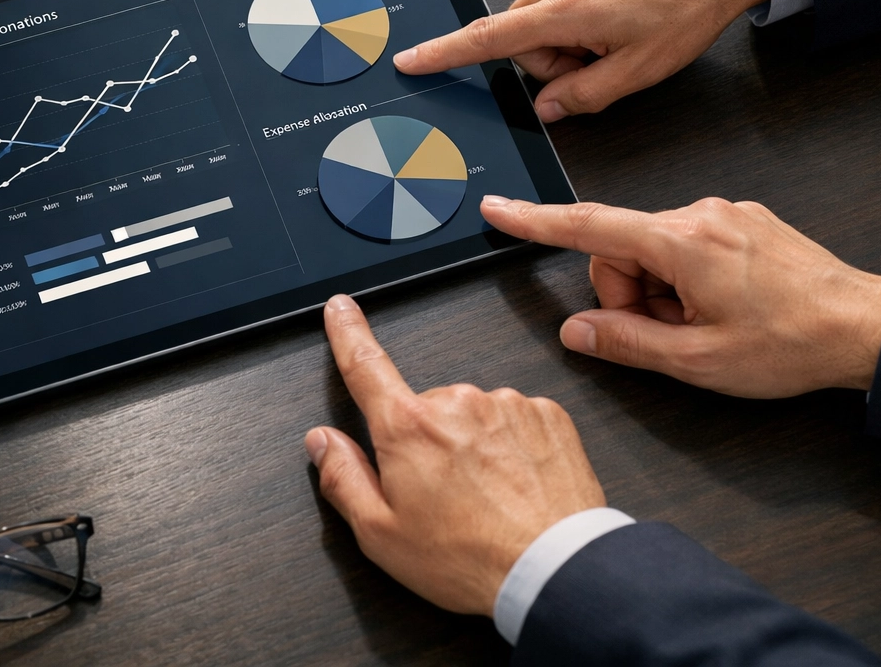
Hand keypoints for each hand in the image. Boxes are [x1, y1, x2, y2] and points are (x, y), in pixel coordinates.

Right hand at [305, 294, 605, 616]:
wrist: (557, 571)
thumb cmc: (471, 559)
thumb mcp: (381, 534)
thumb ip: (342, 478)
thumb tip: (322, 442)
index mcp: (408, 428)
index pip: (365, 365)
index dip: (347, 333)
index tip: (341, 309)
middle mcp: (456, 403)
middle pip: (424, 409)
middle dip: (426, 443)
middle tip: (443, 497)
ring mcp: (505, 404)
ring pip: (471, 417)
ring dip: (472, 447)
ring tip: (487, 502)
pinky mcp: (546, 415)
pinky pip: (514, 423)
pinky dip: (511, 450)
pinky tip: (515, 488)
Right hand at [391, 0, 770, 121]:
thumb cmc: (688, 7)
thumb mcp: (639, 71)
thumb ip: (582, 95)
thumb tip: (546, 106)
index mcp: (569, 9)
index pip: (490, 38)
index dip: (445, 52)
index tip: (412, 59)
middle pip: (520, 34)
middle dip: (551, 55)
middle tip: (598, 57)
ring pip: (537, 10)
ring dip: (564, 27)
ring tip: (613, 24)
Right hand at [480, 195, 880, 395]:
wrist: (867, 327)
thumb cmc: (794, 343)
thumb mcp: (696, 361)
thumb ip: (624, 342)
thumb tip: (578, 331)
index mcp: (680, 242)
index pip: (586, 226)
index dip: (535, 221)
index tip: (500, 210)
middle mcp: (700, 215)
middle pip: (622, 249)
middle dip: (630, 293)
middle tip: (670, 332)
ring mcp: (725, 215)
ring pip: (655, 250)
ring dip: (663, 290)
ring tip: (705, 324)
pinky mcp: (743, 222)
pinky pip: (689, 245)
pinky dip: (690, 278)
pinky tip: (725, 307)